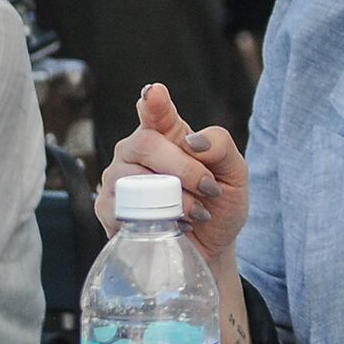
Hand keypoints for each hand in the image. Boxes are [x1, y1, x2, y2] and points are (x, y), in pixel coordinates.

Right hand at [100, 86, 250, 343]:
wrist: (212, 250)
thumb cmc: (220, 205)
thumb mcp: (235, 175)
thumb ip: (221, 148)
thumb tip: (193, 141)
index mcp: (167, 134)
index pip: (154, 111)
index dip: (153, 102)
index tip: (155, 93)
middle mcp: (136, 151)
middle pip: (145, 143)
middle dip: (181, 167)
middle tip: (208, 188)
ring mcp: (118, 179)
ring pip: (133, 176)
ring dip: (171, 196)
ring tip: (195, 212)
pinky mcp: (108, 208)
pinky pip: (122, 206)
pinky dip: (154, 216)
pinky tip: (174, 224)